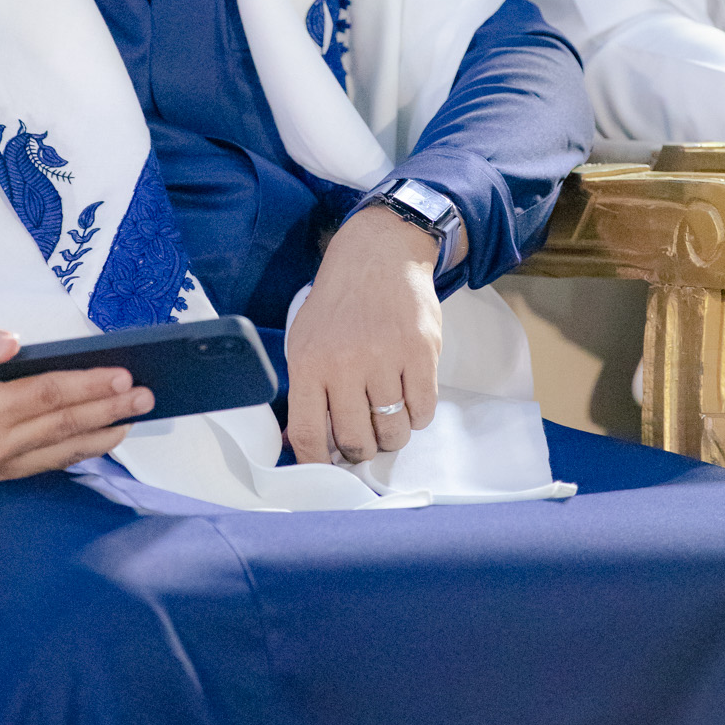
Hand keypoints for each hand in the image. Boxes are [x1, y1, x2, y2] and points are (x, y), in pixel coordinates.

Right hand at [0, 319, 153, 480]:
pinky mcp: (0, 475)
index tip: (121, 374)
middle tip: (144, 394)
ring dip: (102, 432)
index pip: (45, 395)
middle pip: (62, 424)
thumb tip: (13, 342)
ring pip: (62, 449)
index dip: (86, 384)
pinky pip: (49, 464)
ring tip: (134, 415)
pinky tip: (103, 436)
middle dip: (108, 408)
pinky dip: (80, 450)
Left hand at [286, 205, 444, 464]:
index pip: (309, 435)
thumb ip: (304, 393)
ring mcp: (386, 357)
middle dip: (360, 450)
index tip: (328, 469)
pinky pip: (424, 411)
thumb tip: (300, 445)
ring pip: (393, 432)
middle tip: (364, 437)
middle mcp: (345, 363)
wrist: (379, 255)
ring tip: (387, 416)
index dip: (318, 463)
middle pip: (356, 441)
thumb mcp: (305, 341)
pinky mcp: (421, 351)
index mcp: (309, 362)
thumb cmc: (338, 304)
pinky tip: (408, 399)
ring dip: (392, 435)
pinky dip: (417, 416)